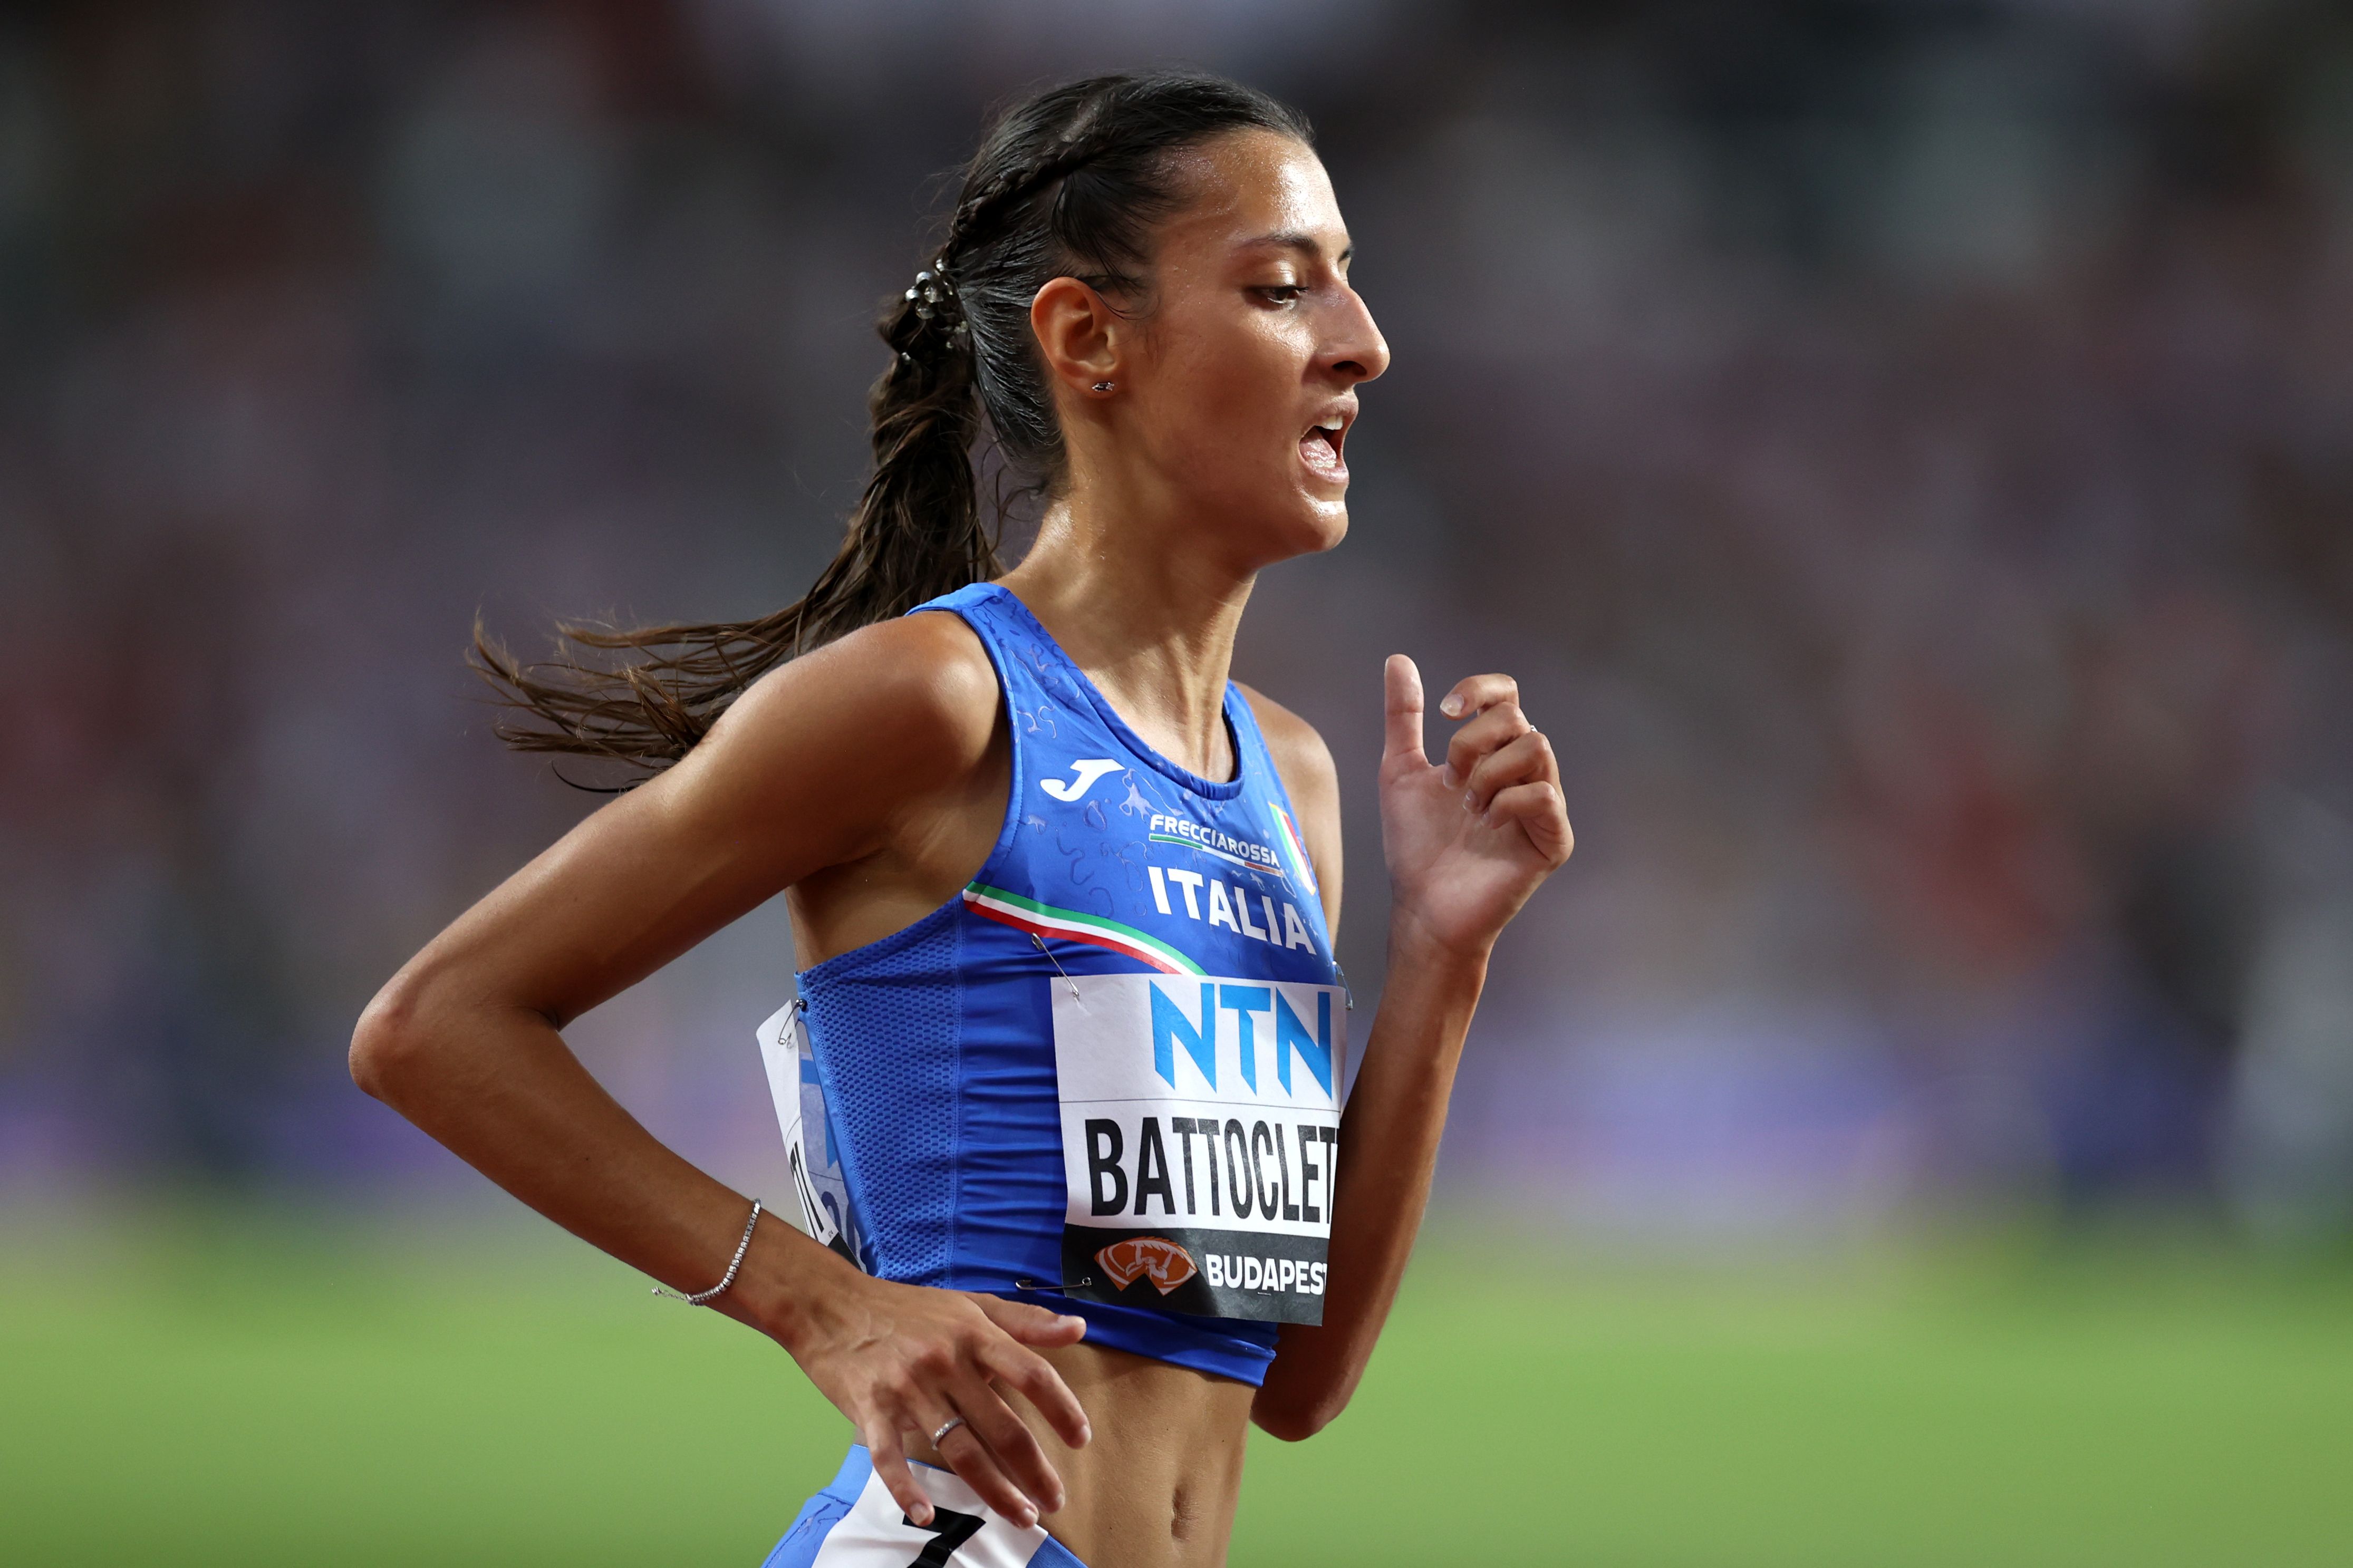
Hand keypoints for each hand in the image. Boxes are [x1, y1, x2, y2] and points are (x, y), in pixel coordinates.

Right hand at [777, 1270, 1091, 1527]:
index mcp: (974, 1334)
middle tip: (1054, 1499)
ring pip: (958, 1449)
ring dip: (993, 1489)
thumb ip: (1026, 1320)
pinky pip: (890, 1457)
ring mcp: (908, 1388)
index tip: (1081, 1438)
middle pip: (1001, 1425)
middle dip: (1034, 1469)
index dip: (1061, 1408)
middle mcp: (946, 1362)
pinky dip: (906, 1489)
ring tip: (1021, 1515)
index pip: (1031, 1373)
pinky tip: (925, 1516)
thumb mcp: (971, 1304)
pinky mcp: (871, 1410)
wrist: (832, 1306)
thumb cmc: (908, 1309)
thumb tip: (1079, 1327)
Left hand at [1379, 656, 1573, 958]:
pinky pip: (1544, 796)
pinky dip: (1506, 802)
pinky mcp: (1554, 840)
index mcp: (1494, 753)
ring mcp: (1545, 806)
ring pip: (1537, 747)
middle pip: (1517, 718)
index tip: (1443, 712)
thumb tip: (1398, 660)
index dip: (1479, 690)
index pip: (1507, 696)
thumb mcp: (1400, 770)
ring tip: (1467, 806)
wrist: (1423, 907)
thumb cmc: (1416, 845)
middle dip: (1471, 741)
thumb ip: (1403, 717)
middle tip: (1448, 782)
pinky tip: (1485, 825)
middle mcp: (1526, 773)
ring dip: (1489, 772)